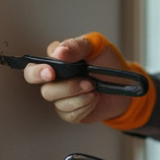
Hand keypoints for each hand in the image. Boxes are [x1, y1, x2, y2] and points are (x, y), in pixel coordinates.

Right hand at [22, 33, 140, 124]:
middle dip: (61, 88)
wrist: (124, 85)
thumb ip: (77, 46)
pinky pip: (69, 114)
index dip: (38, 70)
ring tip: (94, 87)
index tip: (51, 71)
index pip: (35, 65)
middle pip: (44, 88)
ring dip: (79, 95)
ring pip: (58, 102)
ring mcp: (61, 97)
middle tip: (82, 84)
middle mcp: (55, 79)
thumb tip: (59, 52)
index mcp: (56, 60)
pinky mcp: (69, 112)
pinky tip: (94, 98)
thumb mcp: (96, 46)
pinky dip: (84, 106)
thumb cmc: (107, 62)